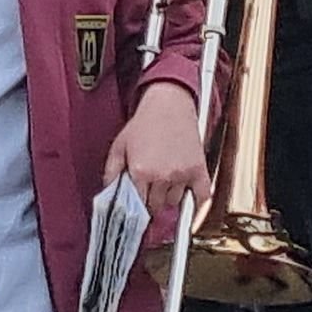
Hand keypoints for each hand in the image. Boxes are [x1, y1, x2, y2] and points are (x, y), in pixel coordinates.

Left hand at [109, 86, 207, 227]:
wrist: (169, 104)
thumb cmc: (145, 122)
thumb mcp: (119, 145)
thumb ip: (111, 171)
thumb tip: (109, 192)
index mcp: (140, 171)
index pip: (136, 205)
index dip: (135, 205)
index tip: (136, 203)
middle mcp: (161, 176)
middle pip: (156, 207)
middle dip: (151, 201)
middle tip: (150, 189)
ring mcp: (182, 174)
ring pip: (174, 202)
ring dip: (169, 197)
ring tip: (165, 182)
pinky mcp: (198, 169)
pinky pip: (202, 197)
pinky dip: (197, 202)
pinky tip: (190, 199)